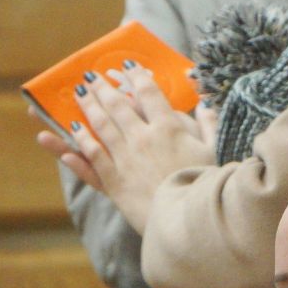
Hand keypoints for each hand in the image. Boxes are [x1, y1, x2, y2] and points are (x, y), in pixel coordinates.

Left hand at [35, 63, 212, 233]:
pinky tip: (72, 130)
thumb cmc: (205, 186)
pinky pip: (92, 157)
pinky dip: (80, 142)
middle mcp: (142, 138)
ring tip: (79, 94)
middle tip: (92, 76)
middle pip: (118, 105)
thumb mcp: (214, 151)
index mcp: (168, 128)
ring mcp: (125, 159)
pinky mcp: (114, 181)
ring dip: (88, 107)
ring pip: (101, 127)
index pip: (149, 94)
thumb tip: (205, 103)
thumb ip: (209, 124)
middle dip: (103, 88)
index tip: (127, 67)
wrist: (187, 221)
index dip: (137, 77)